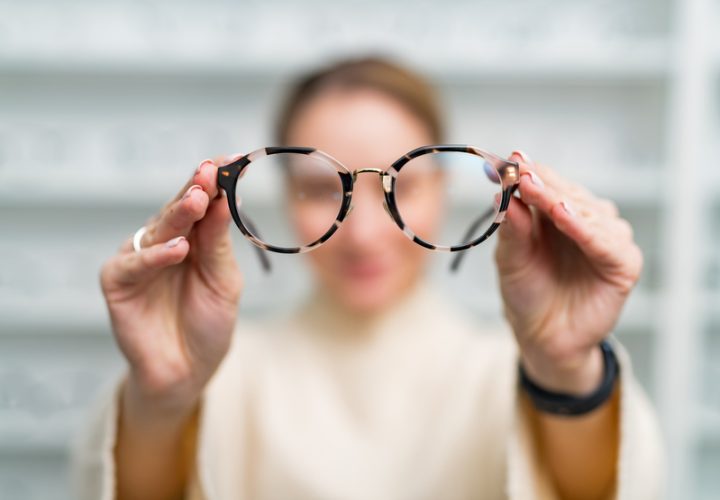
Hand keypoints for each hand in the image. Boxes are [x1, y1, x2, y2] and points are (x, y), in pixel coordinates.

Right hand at [100, 158, 242, 412]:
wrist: (187, 372)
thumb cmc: (207, 324)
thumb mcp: (223, 280)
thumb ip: (218, 243)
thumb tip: (224, 198)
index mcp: (193, 238)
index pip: (203, 203)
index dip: (215, 181)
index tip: (234, 159)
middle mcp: (164, 242)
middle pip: (179, 209)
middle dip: (196, 188)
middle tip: (211, 169)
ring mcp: (139, 260)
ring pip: (157, 230)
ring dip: (178, 214)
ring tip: (198, 199)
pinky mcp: (118, 282)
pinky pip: (135, 264)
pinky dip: (156, 257)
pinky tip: (178, 249)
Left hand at [494, 151, 642, 395]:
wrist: (542, 337)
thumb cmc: (526, 293)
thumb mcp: (510, 258)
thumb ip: (511, 227)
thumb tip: (502, 192)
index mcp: (558, 212)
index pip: (546, 183)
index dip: (528, 171)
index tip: (508, 160)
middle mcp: (586, 220)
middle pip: (566, 193)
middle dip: (541, 181)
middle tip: (519, 168)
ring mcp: (607, 240)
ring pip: (587, 211)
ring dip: (560, 199)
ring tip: (535, 187)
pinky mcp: (623, 264)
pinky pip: (605, 242)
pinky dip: (585, 228)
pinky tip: (564, 216)